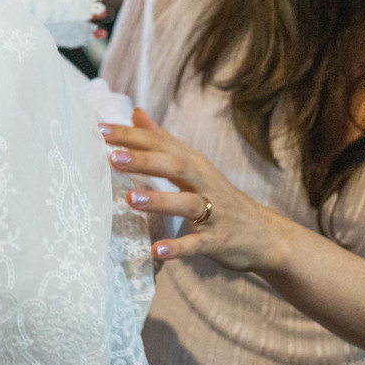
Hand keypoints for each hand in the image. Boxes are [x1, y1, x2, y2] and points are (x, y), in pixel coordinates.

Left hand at [99, 108, 286, 273]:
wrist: (265, 235)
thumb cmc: (218, 196)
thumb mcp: (193, 165)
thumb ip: (163, 140)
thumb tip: (136, 113)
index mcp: (193, 163)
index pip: (160, 144)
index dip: (131, 137)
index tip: (100, 130)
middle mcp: (203, 183)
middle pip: (174, 165)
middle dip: (144, 161)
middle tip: (112, 157)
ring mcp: (213, 212)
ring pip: (187, 203)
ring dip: (159, 200)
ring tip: (130, 199)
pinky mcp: (218, 241)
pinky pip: (197, 243)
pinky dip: (178, 247)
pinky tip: (156, 251)